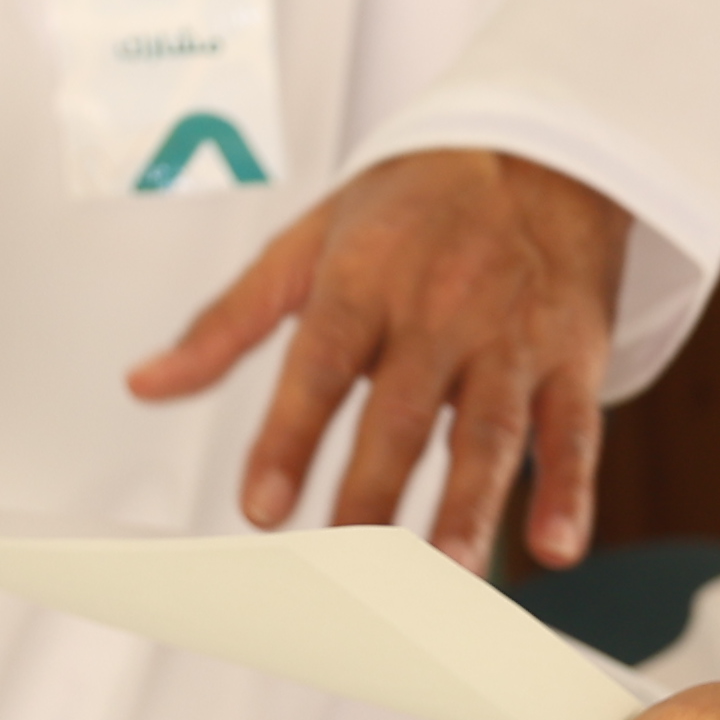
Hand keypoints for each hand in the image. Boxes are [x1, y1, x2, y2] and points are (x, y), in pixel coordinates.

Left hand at [127, 148, 633, 565]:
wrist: (541, 148)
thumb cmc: (414, 205)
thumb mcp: (309, 242)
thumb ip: (228, 321)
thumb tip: (144, 384)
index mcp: (366, 276)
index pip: (321, 363)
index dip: (290, 437)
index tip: (261, 509)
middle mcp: (441, 306)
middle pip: (403, 410)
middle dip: (373, 491)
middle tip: (345, 565)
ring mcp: (512, 334)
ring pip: (489, 428)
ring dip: (470, 503)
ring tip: (446, 570)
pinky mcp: (573, 355)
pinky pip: (574, 426)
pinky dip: (568, 487)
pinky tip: (553, 544)